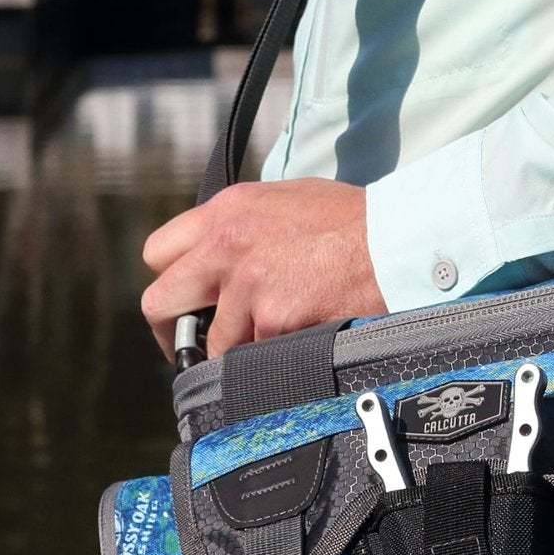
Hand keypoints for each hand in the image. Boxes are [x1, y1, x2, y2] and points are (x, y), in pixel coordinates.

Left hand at [140, 179, 386, 361]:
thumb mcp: (285, 199)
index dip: (168, 284)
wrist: (396, 239)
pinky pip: (254, 355)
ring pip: (212, 341)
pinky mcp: (273, 318)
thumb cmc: (353, 219)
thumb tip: (216, 258)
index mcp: (226, 210)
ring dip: (237, 348)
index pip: (157, 253)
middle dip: (174, 331)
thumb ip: (241, 223)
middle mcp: (225, 245)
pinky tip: (299, 340)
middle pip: (159, 302)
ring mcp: (247, 284)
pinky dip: (274, 355)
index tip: (183, 306)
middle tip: (196, 346)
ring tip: (273, 341)